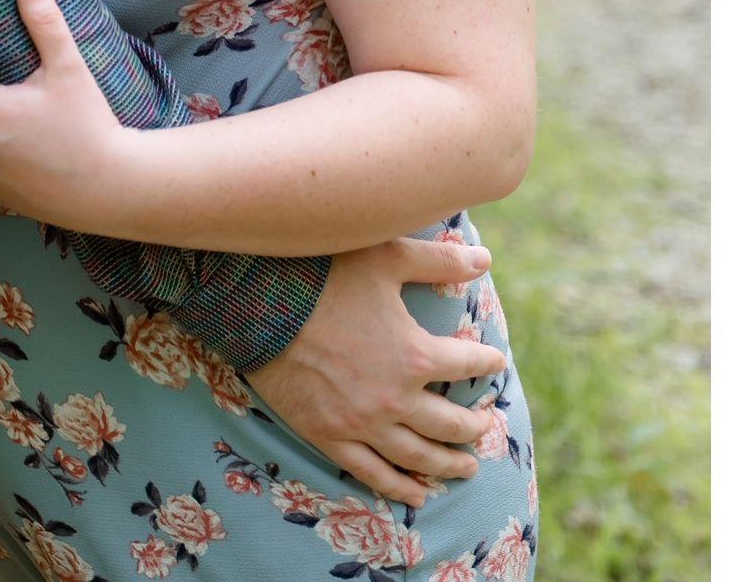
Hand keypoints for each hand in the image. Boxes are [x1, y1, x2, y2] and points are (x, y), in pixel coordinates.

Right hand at [244, 237, 507, 507]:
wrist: (258, 304)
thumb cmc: (322, 273)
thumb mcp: (385, 256)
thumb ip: (438, 260)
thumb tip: (485, 259)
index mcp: (415, 356)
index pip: (467, 365)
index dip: (486, 362)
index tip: (493, 362)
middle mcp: (396, 399)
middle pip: (450, 424)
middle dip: (473, 425)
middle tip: (484, 425)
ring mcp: (362, 424)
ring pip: (419, 458)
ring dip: (448, 464)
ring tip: (467, 466)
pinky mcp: (330, 437)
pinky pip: (374, 474)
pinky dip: (401, 488)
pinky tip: (418, 494)